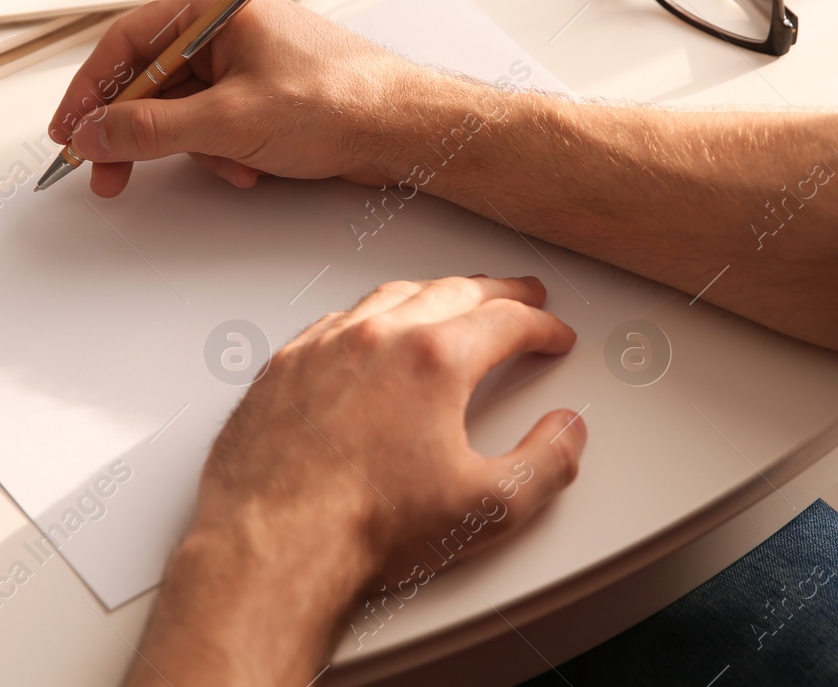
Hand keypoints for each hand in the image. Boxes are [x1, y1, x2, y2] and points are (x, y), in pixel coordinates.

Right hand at [48, 0, 441, 197]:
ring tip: (233, 165)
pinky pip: (217, 122)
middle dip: (141, 134)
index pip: (125, 44)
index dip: (89, 92)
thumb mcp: (228, 121)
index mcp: (214, 6)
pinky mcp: (264, 91)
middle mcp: (227, 24)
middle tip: (111, 174)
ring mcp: (247, 58)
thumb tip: (95, 133)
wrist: (405, 128)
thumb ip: (151, 130)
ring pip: (184, 110)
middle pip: (151, 80)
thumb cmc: (340, 100)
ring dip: (198, 149)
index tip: (68, 133)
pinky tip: (253, 167)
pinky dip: (225, 151)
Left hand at [129, 275, 588, 685]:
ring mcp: (325, 345)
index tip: (554, 335)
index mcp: (434, 360)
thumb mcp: (488, 509)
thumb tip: (566, 433)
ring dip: (436, 292)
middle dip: (498, 292)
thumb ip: (545, 465)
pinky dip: (373, 314)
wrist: (272, 545)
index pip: (507, 322)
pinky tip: (374, 328)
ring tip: (456, 298)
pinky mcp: (284, 365)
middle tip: (521, 296)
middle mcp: (378, 337)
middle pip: (454, 292)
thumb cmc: (363, 527)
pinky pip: (338, 319)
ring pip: (394, 295)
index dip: (542, 327)